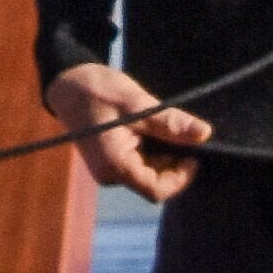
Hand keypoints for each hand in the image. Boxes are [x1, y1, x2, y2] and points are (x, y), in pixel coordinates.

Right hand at [43, 58, 211, 201]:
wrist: (68, 82)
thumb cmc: (98, 90)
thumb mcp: (137, 103)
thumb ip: (169, 123)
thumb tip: (204, 134)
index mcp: (114, 165)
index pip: (156, 190)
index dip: (180, 177)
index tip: (194, 155)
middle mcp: (110, 174)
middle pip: (153, 183)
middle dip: (173, 164)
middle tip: (183, 136)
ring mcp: (108, 168)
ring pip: (147, 173)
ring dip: (163, 156)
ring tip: (166, 128)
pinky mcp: (109, 160)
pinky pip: (137, 164)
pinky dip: (152, 151)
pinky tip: (153, 130)